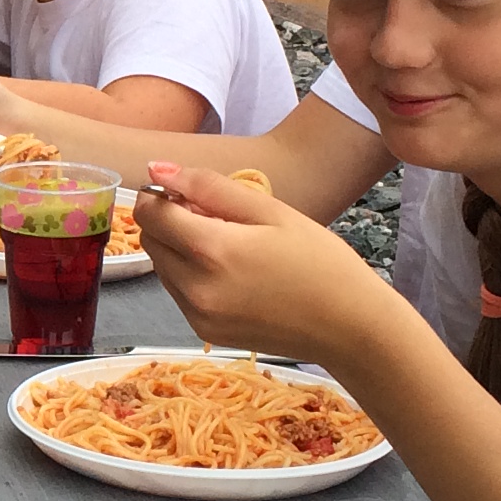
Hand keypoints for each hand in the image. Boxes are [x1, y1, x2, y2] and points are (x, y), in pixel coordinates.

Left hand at [132, 161, 397, 361]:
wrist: (350, 326)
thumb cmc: (320, 261)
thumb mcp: (271, 211)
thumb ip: (209, 187)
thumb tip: (156, 169)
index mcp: (211, 250)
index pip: (150, 214)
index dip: (161, 196)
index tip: (189, 193)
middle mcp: (194, 288)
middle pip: (151, 240)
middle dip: (170, 222)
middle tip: (218, 219)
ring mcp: (197, 315)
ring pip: (162, 267)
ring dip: (179, 249)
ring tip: (231, 248)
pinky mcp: (205, 332)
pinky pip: (178, 293)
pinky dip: (191, 276)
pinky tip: (233, 274)